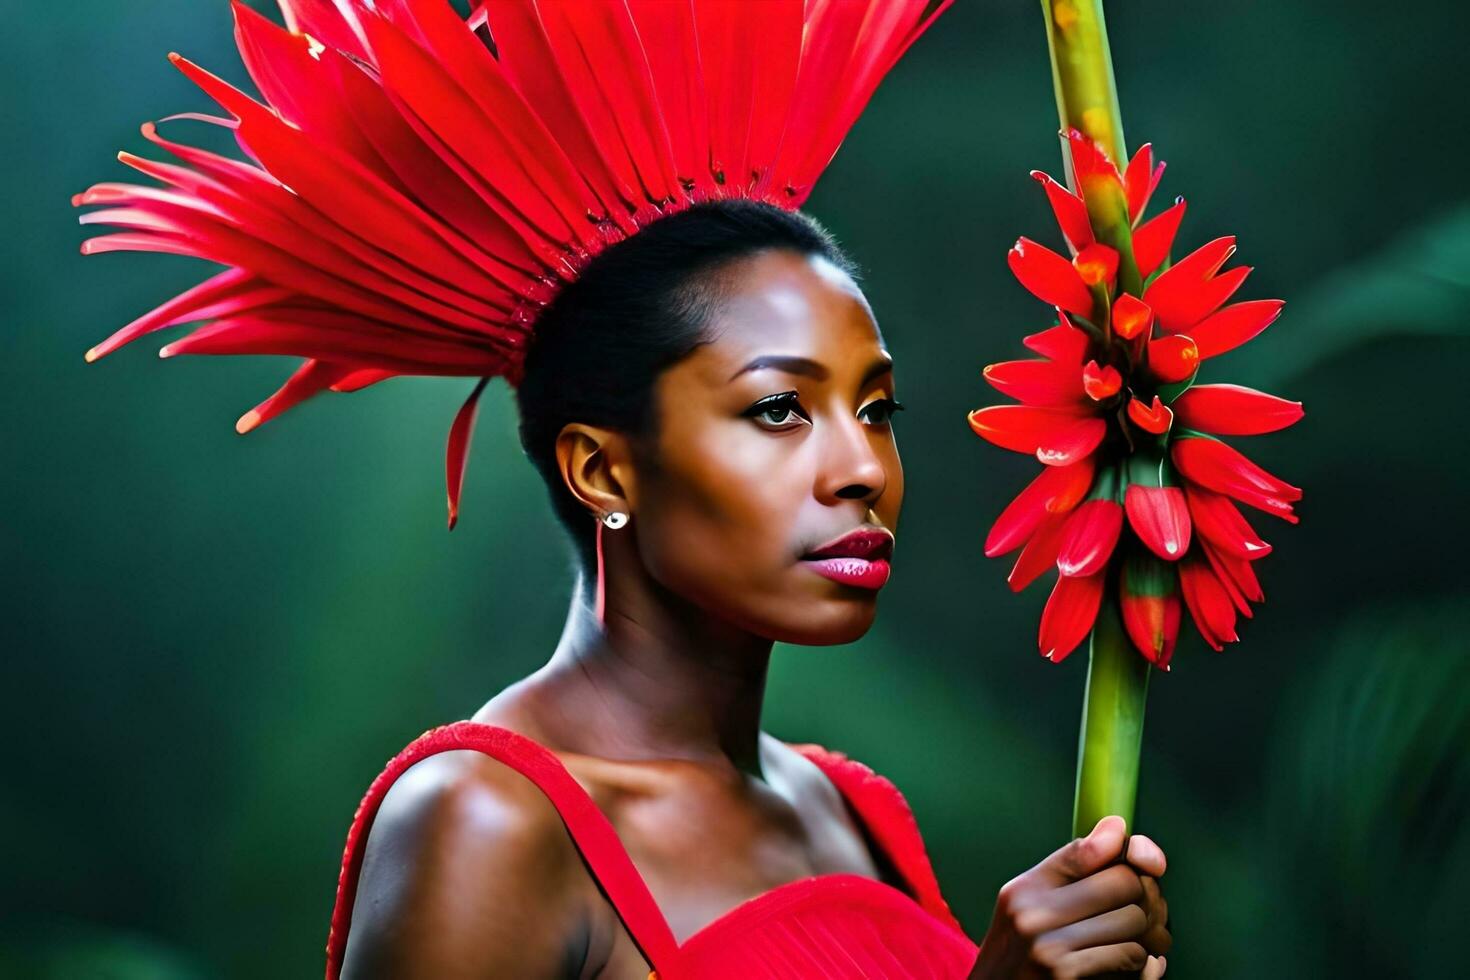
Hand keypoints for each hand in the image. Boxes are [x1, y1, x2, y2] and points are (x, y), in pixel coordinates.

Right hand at [968, 815, 1171, 978]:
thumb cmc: (1023, 961)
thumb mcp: (1031, 912)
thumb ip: (1072, 873)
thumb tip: (1117, 828)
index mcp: (1024, 890)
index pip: (1087, 850)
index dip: (1128, 850)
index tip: (1146, 860)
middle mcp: (1031, 913)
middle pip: (1123, 882)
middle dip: (1144, 898)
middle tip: (1146, 914)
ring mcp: (1047, 946)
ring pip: (1135, 919)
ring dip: (1147, 936)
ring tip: (1138, 944)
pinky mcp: (1066, 976)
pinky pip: (1132, 956)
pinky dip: (1141, 965)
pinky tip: (1129, 968)